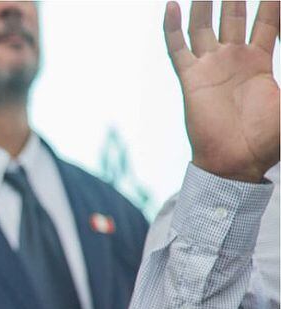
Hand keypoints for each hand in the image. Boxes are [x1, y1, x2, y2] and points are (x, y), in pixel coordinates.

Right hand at [164, 1, 279, 182]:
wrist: (238, 161)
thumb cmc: (269, 139)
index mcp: (260, 62)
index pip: (268, 22)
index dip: (272, 4)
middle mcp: (233, 59)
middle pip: (234, 17)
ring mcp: (210, 67)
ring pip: (204, 26)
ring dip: (204, 4)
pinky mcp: (191, 78)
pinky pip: (178, 49)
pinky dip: (172, 27)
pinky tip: (171, 6)